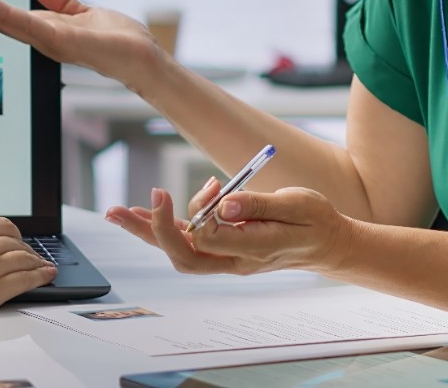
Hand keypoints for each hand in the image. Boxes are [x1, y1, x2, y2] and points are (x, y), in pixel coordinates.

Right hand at [0, 0, 167, 85]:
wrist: (144, 59)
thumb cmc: (118, 42)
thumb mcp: (84, 13)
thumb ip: (59, 1)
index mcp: (42, 30)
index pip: (1, 14)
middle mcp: (40, 39)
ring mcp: (49, 42)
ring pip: (3, 22)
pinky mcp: (63, 41)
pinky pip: (29, 26)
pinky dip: (6, 15)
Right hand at [0, 212, 56, 314]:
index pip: (4, 227)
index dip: (15, 234)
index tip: (19, 240)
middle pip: (17, 244)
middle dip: (28, 250)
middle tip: (34, 257)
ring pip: (25, 260)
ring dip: (38, 262)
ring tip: (46, 267)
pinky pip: (24, 280)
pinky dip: (40, 277)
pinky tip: (47, 276)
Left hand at [105, 180, 354, 275]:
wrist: (327, 243)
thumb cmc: (315, 221)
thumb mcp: (297, 204)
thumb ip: (258, 205)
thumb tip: (222, 205)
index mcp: (255, 249)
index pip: (210, 239)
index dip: (199, 211)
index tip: (214, 186)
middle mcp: (235, 260)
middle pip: (184, 256)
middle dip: (152, 232)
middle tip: (125, 209)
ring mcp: (227, 258)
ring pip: (180, 252)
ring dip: (149, 231)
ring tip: (120, 212)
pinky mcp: (223, 248)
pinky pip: (187, 243)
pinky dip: (165, 228)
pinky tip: (144, 211)